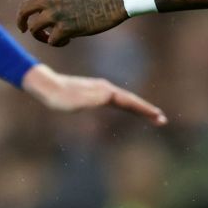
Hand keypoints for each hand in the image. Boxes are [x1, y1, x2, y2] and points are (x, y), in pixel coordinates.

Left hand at [16, 0, 126, 46]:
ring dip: (41, 36)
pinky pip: (52, 40)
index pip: (31, 0)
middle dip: (21, 22)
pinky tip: (68, 41)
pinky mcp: (65, 28)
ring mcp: (56, 13)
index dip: (31, 11)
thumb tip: (47, 3)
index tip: (34, 18)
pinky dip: (57, 43)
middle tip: (23, 30)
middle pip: (23, 12)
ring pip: (34, 29)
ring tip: (50, 38)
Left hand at [21, 65, 166, 126]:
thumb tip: (110, 95)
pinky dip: (127, 106)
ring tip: (151, 116)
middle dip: (146, 110)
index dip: (144, 110)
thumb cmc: (58, 96)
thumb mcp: (75, 99)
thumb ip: (92, 97)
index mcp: (103, 91)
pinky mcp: (94, 93)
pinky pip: (116, 101)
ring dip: (139, 108)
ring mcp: (100, 90)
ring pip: (125, 100)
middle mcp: (105, 89)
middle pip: (131, 100)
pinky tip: (128, 109)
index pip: (129, 101)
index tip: (158, 117)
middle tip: (162, 120)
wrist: (45, 86)